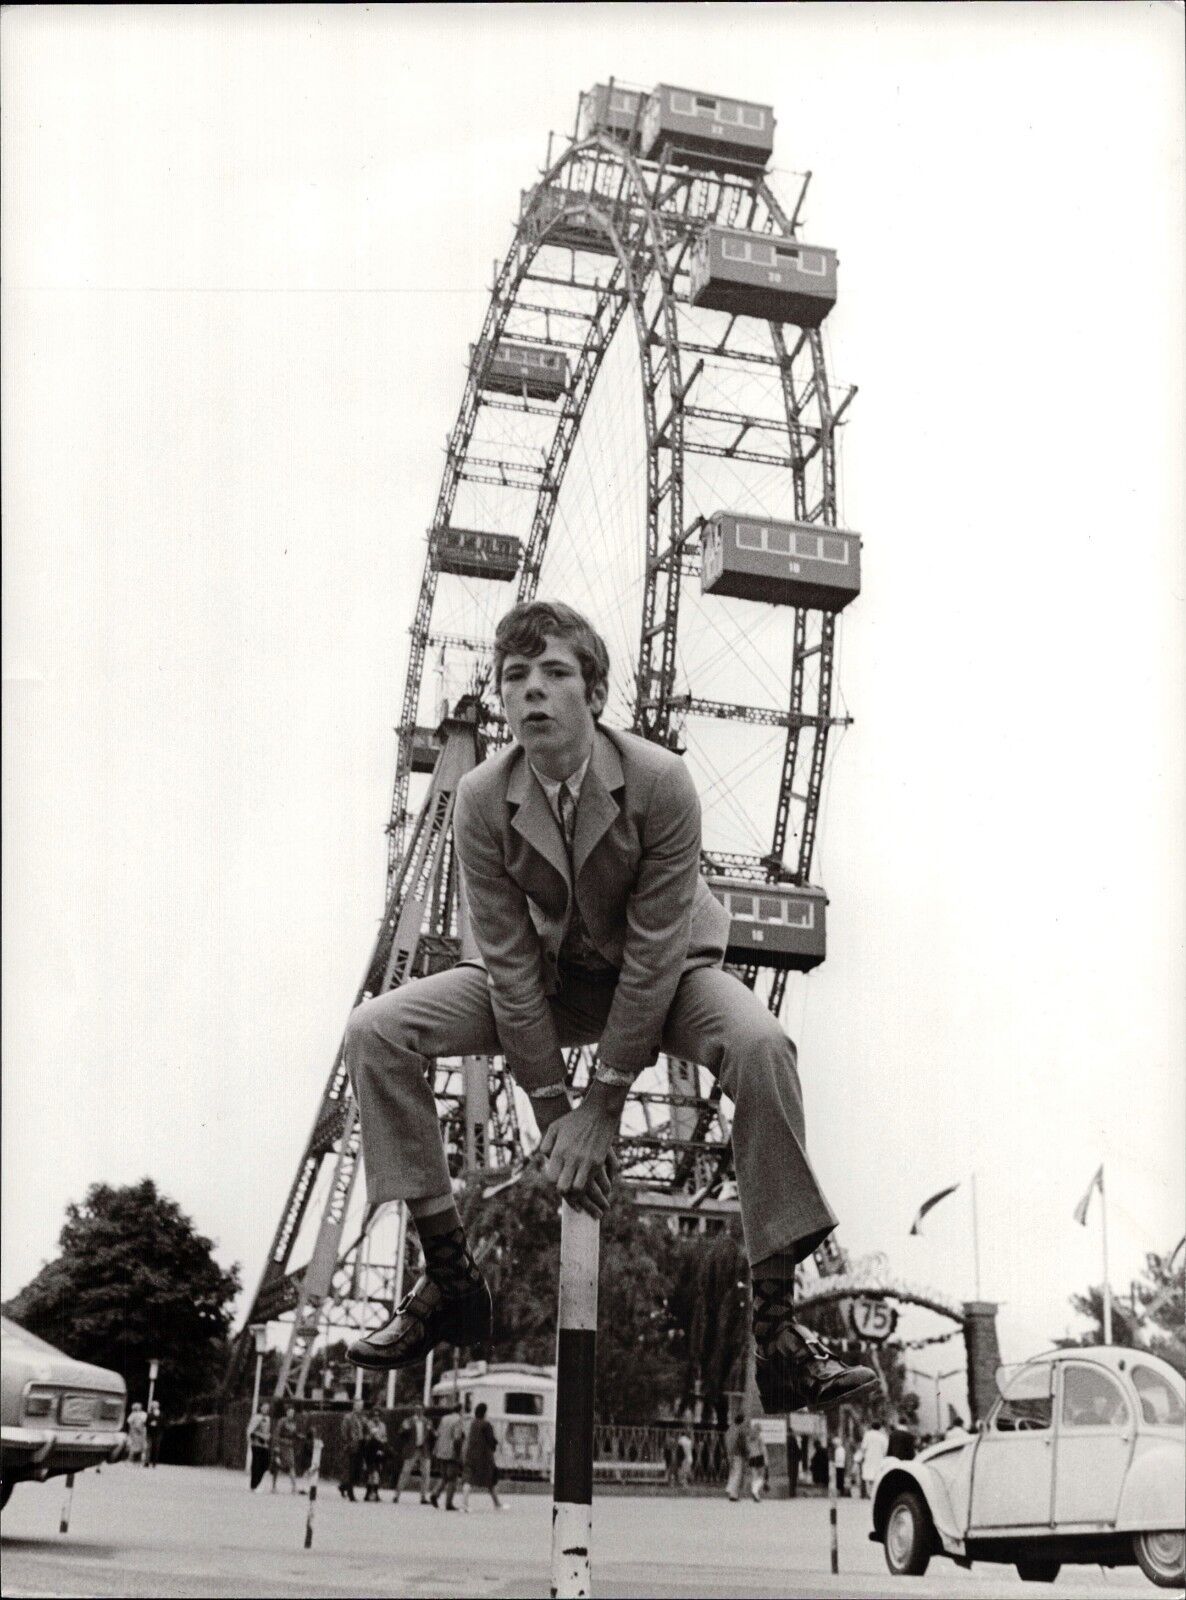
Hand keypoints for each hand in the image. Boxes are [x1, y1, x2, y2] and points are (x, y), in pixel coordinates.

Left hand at [538, 1102, 619, 1218]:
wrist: (598, 1112)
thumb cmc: (574, 1119)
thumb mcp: (554, 1127)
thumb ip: (546, 1144)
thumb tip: (543, 1158)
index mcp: (559, 1151)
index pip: (551, 1178)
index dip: (553, 1184)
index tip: (557, 1185)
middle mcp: (572, 1159)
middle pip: (564, 1188)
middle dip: (566, 1196)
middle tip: (570, 1200)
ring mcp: (586, 1161)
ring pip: (580, 1190)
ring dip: (581, 1197)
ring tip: (583, 1203)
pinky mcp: (599, 1161)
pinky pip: (595, 1183)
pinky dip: (595, 1190)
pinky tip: (596, 1193)